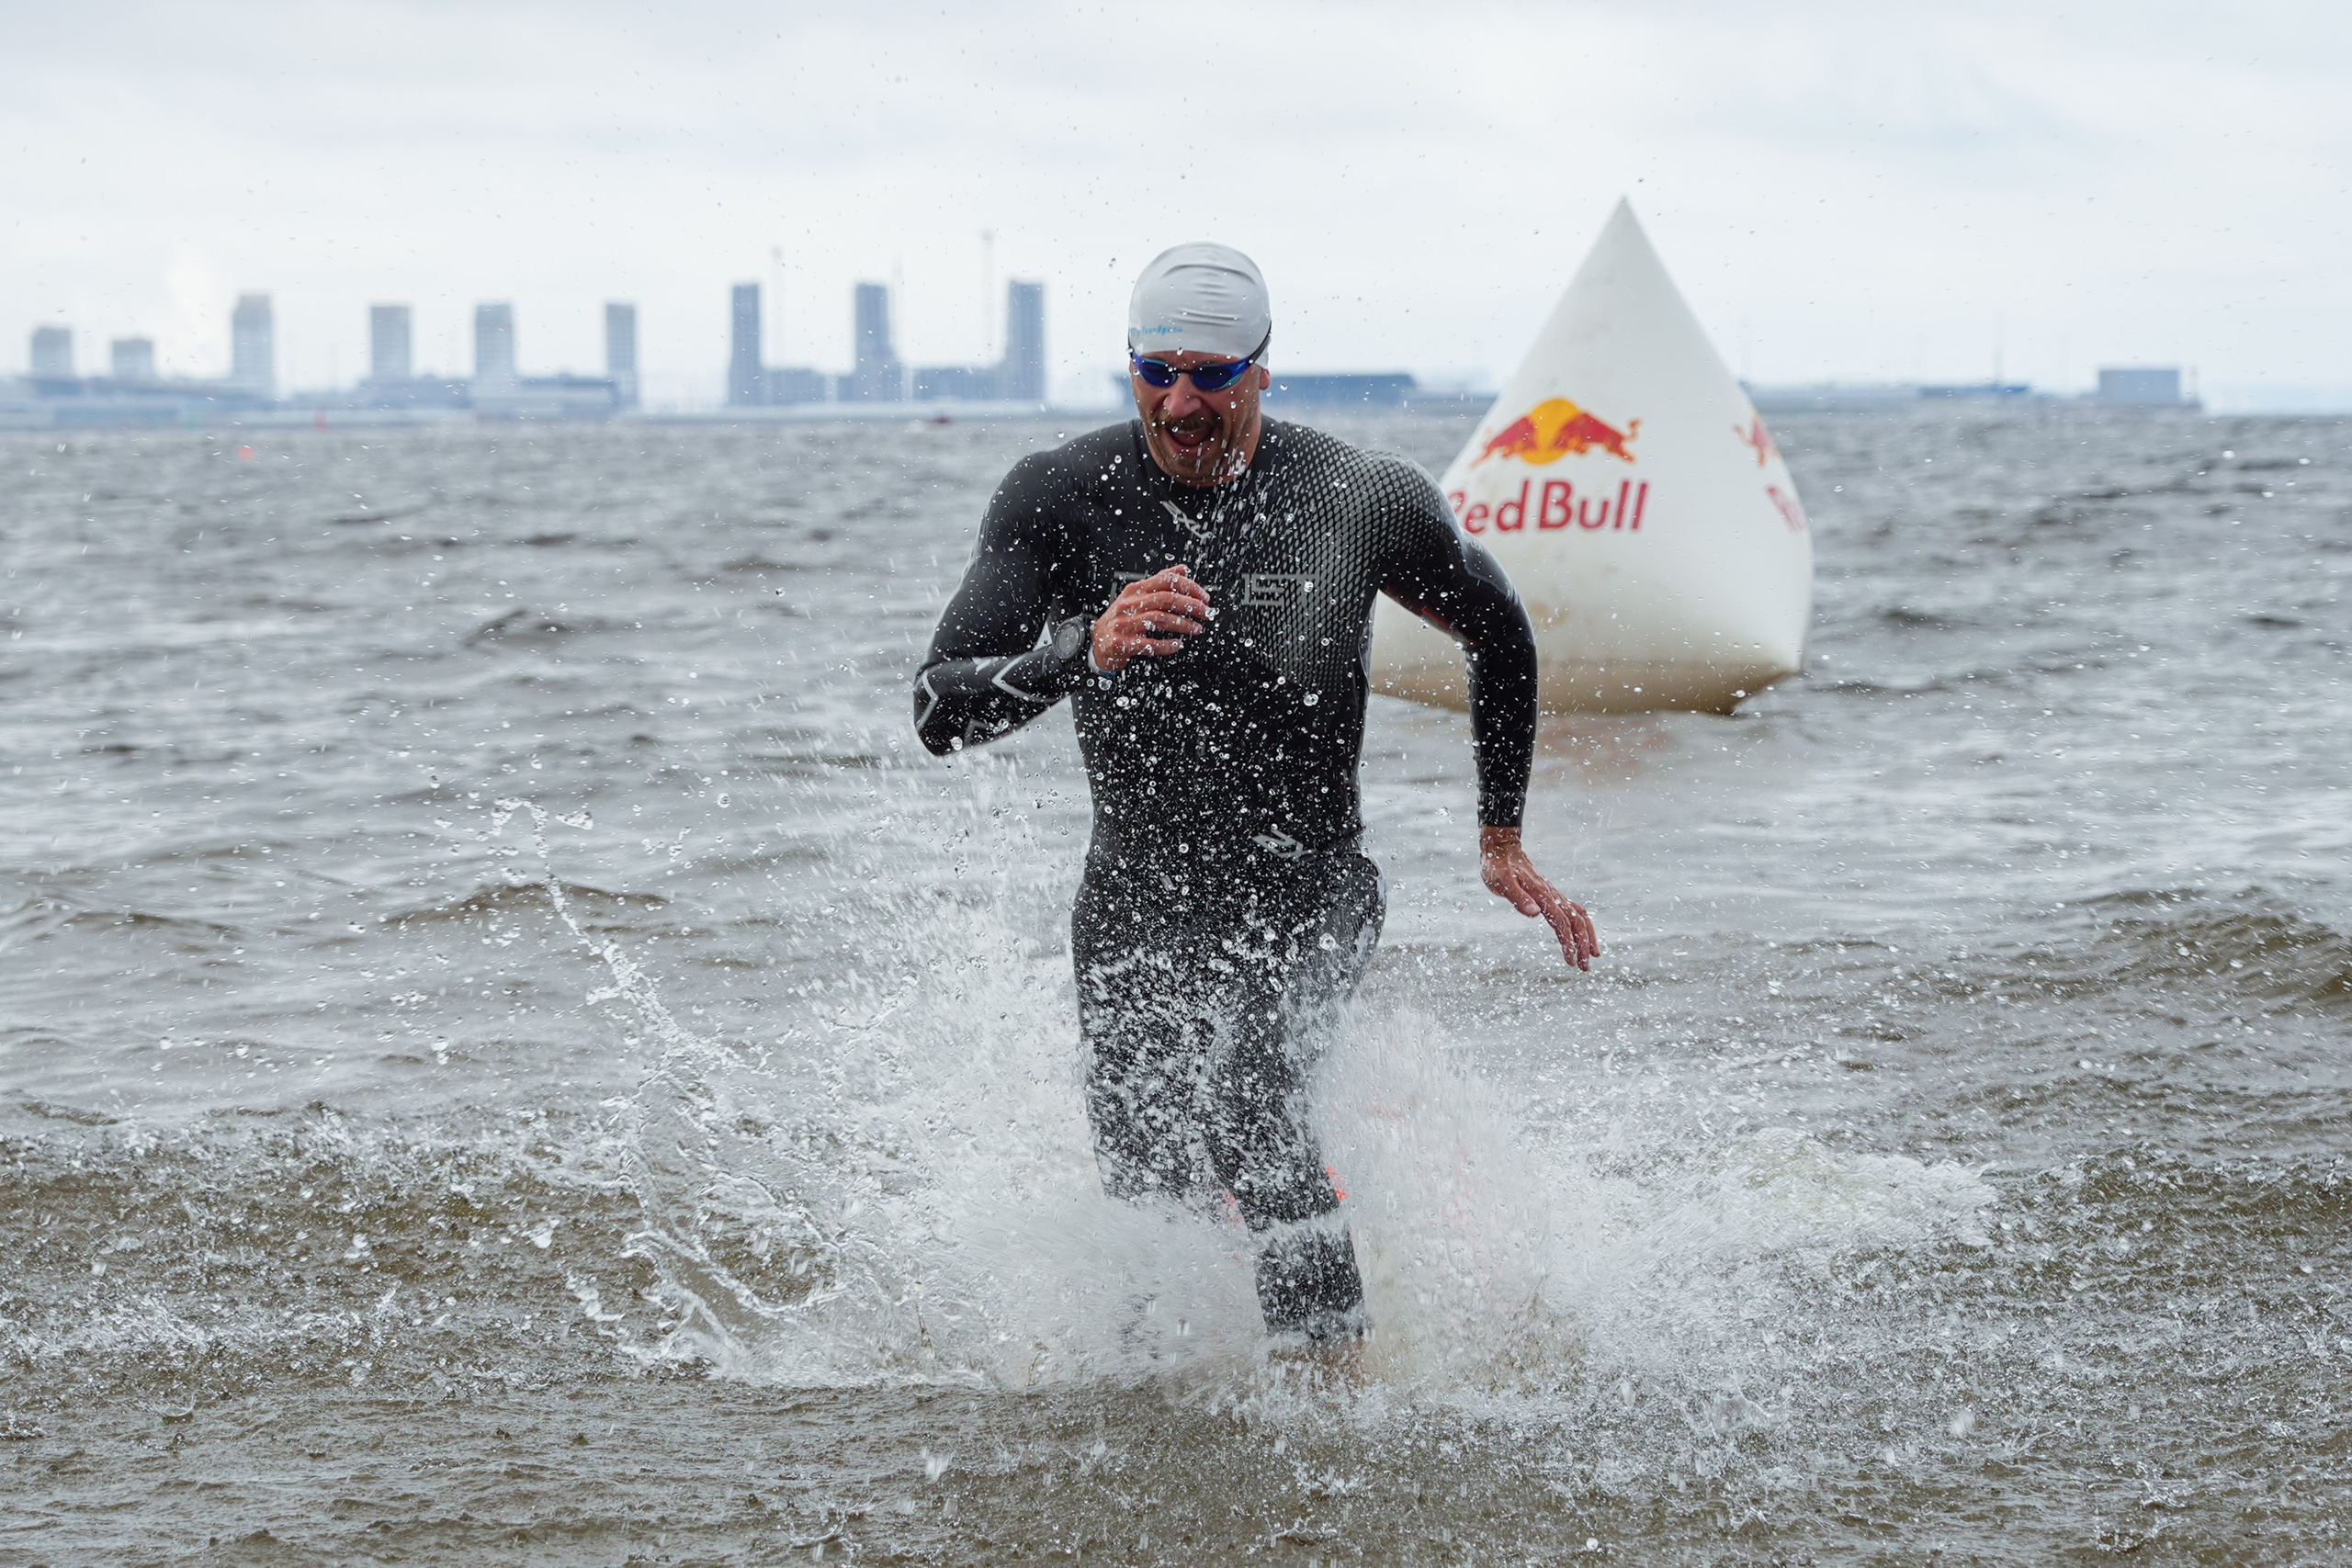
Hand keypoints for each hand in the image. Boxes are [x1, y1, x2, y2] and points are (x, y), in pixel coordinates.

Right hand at [1091, 565, 1211, 673]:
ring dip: (1182, 625)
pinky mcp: (1122, 643)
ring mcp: (1124, 624)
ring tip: (1196, 629)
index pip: (1165, 581)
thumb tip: (1182, 569)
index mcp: (1135, 590)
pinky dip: (1167, 646)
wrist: (1099, 642)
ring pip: (1159, 619)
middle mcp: (1128, 604)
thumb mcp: (1137, 596)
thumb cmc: (1122, 618)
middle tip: (1205, 613)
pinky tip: (1177, 645)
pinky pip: (1149, 644)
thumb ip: (1160, 581)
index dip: (1188, 587)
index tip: (1203, 597)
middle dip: (1190, 606)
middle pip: (1165, 599)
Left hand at [1480, 826, 1599, 971]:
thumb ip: (1518, 898)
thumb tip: (1535, 914)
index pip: (1561, 921)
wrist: (1503, 850)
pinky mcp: (1551, 896)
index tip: (1571, 961)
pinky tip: (1581, 937)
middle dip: (1583, 945)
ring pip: (1579, 916)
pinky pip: (1573, 911)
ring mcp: (1554, 895)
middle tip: (1584, 967)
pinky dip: (1582, 926)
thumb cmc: (1498, 867)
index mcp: (1542, 894)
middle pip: (1576, 922)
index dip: (1568, 942)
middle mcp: (1553, 895)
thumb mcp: (1502, 883)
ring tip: (1591, 956)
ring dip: (1586, 937)